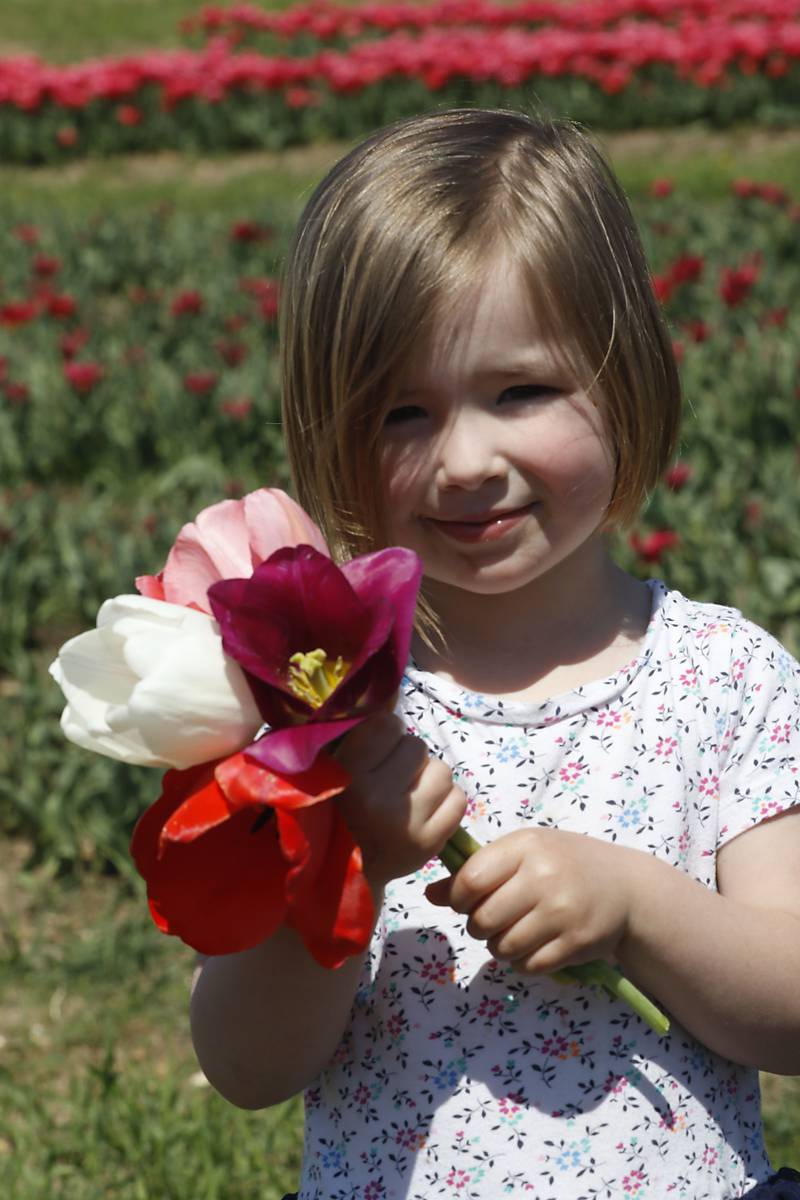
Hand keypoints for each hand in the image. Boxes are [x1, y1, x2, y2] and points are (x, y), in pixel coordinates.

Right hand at [335, 712, 467, 888]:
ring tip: (410, 797)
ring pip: (443, 771)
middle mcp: (377, 798)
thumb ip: (360, 734)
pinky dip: (447, 802)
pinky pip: (459, 800)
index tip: (377, 752)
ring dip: (431, 780)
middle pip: (418, 747)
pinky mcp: (430, 843)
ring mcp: (406, 823)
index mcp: (347, 775)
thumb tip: (393, 692)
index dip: (387, 734)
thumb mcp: (336, 767)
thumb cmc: (340, 809)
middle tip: (393, 780)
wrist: (346, 872)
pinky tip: (426, 813)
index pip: (388, 725)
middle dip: (410, 760)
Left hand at [426, 828, 641, 974]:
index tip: (468, 901)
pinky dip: (524, 963)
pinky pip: (529, 966)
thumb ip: (478, 871)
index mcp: (526, 847)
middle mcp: (544, 877)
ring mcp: (562, 913)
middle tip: (493, 921)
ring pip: (503, 948)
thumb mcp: (524, 854)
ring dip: (501, 947)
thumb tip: (430, 894)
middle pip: (483, 920)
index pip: (471, 879)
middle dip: (479, 927)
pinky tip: (535, 946)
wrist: (625, 887)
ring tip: (515, 933)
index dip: (460, 897)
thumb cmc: (564, 864)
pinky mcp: (576, 944)